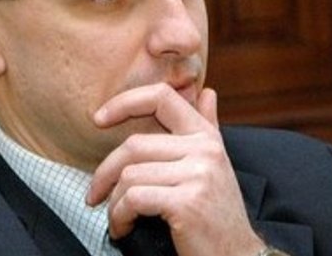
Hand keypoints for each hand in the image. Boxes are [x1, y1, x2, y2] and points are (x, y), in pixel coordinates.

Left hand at [86, 83, 263, 255]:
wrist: (238, 255)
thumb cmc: (219, 215)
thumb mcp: (215, 166)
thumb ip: (208, 127)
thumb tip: (207, 92)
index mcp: (207, 137)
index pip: (162, 97)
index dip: (125, 102)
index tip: (98, 119)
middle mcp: (205, 149)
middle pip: (134, 145)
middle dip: (106, 172)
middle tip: (94, 195)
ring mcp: (198, 174)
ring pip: (130, 175)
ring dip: (113, 203)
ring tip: (117, 219)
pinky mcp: (187, 202)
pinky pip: (133, 199)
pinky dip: (119, 216)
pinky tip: (123, 228)